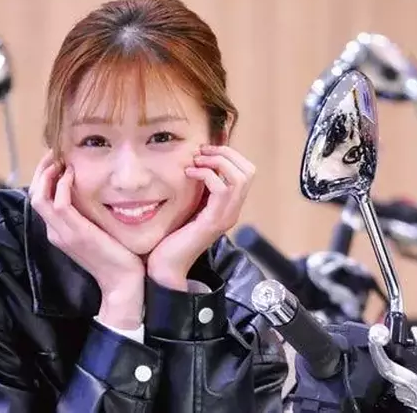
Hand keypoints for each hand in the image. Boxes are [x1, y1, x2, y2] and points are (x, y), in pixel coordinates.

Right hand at [29, 151, 145, 329]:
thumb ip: (89, 215)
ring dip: (47, 173)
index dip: (44, 176)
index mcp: (58, 231)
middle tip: (54, 151)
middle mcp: (55, 231)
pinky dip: (61, 185)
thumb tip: (93, 192)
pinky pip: (59, 203)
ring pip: (40, 196)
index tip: (57, 158)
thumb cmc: (116, 256)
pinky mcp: (76, 232)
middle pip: (35, 193)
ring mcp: (62, 232)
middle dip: (41, 169)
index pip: (40, 198)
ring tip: (60, 157)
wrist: (122, 282)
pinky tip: (72, 173)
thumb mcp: (97, 231)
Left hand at [147, 145, 255, 290]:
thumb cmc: (173, 237)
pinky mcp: (213, 222)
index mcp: (229, 207)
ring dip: (217, 162)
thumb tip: (195, 161)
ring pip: (239, 178)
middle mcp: (232, 212)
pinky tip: (189, 173)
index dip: (229, 154)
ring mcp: (225, 217)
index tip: (205, 150)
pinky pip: (221, 189)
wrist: (167, 266)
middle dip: (226, 154)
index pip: (246, 172)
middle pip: (248, 171)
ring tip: (196, 161)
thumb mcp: (189, 206)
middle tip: (202, 152)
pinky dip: (206, 174)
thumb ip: (198, 189)